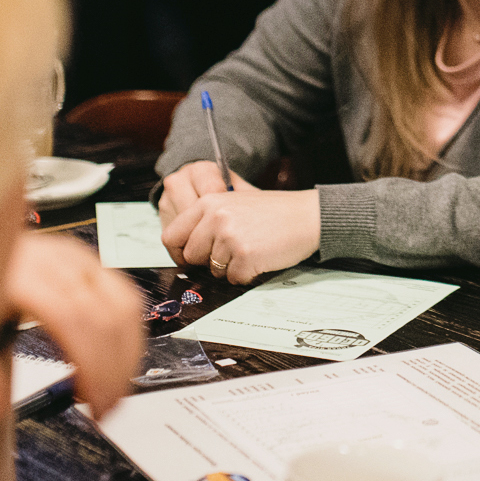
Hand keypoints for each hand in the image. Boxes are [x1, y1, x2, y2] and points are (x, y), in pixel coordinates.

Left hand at [6, 235, 144, 416]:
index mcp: (18, 274)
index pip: (74, 319)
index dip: (93, 365)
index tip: (94, 406)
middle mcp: (52, 260)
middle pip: (105, 315)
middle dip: (114, 369)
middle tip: (106, 408)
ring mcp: (74, 257)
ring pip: (124, 304)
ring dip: (127, 354)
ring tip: (112, 390)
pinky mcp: (87, 260)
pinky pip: (125, 295)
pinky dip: (128, 334)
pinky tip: (116, 361)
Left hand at [160, 166, 319, 283]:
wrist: (308, 216)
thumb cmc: (275, 212)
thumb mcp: (234, 202)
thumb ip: (206, 219)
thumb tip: (182, 247)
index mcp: (209, 202)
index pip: (171, 236)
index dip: (179, 252)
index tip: (190, 258)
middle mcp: (215, 218)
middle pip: (191, 256)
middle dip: (209, 260)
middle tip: (233, 251)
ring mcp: (229, 237)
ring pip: (213, 270)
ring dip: (230, 267)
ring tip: (252, 249)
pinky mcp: (245, 256)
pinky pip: (234, 278)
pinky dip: (247, 274)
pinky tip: (261, 258)